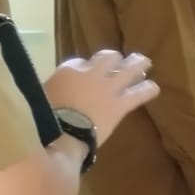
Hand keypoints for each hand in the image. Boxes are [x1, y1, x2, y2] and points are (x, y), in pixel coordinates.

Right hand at [43, 50, 159, 143]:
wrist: (62, 136)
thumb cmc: (43, 119)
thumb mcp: (41, 97)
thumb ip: (52, 90)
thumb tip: (53, 93)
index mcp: (69, 71)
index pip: (80, 62)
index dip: (85, 67)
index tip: (86, 73)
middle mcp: (92, 74)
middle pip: (108, 58)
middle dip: (114, 60)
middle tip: (118, 63)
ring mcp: (109, 88)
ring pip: (129, 69)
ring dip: (137, 64)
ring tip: (144, 62)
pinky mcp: (121, 104)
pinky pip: (139, 94)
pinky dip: (147, 90)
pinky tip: (154, 88)